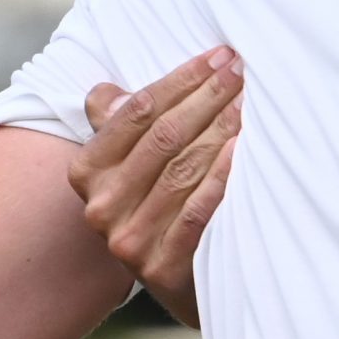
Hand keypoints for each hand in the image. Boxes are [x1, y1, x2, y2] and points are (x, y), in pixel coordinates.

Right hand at [66, 45, 244, 327]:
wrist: (181, 282)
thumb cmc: (160, 202)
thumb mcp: (130, 162)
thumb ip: (118, 124)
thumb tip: (107, 91)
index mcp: (87, 171)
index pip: (135, 112)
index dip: (181, 80)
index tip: (220, 56)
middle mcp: (100, 206)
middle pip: (163, 137)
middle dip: (207, 96)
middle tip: (243, 70)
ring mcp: (128, 241)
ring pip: (182, 170)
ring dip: (221, 130)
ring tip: (252, 101)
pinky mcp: (161, 269)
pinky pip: (196, 213)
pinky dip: (221, 178)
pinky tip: (243, 150)